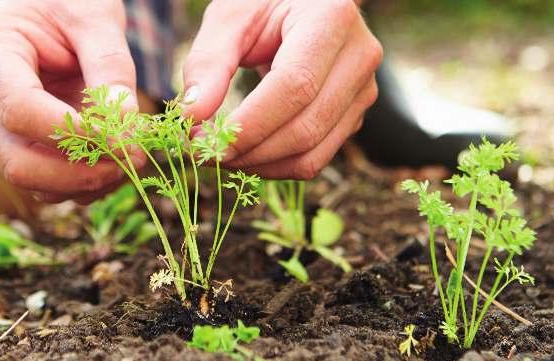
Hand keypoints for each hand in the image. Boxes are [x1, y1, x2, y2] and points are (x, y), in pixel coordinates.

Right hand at [0, 0, 143, 202]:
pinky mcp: (15, 144)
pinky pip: (45, 182)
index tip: (126, 140)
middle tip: (133, 160)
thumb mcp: (95, 17)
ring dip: (86, 184)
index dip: (75, 134)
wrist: (55, 3)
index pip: (19, 110)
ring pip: (31, 180)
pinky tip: (117, 163)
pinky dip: (83, 184)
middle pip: (16, 160)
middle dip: (80, 171)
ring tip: (132, 161)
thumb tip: (125, 128)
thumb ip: (111, 68)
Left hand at [182, 0, 382, 178]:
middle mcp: (358, 58)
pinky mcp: (352, 115)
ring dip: (259, 165)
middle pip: (305, 127)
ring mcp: (362, 91)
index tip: (201, 139)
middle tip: (202, 152)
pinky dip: (274, 165)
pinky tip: (244, 153)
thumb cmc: (264, 1)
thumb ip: (209, 63)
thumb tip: (191, 117)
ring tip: (219, 154)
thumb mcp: (231, 16)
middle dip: (248, 151)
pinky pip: (315, 157)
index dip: (248, 124)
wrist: (304, 2)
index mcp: (332, 19)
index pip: (295, 86)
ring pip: (312, 154)